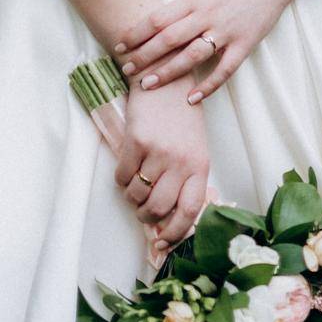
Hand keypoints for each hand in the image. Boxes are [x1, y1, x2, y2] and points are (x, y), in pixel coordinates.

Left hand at [112, 0, 289, 104]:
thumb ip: (185, 7)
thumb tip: (157, 25)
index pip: (158, 18)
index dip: (136, 33)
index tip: (119, 44)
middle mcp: (207, 15)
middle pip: (169, 38)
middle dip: (144, 55)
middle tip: (126, 69)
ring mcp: (226, 30)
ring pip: (192, 55)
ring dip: (168, 72)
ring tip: (148, 85)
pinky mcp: (245, 44)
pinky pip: (224, 69)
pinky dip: (208, 86)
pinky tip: (192, 98)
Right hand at [114, 76, 209, 254]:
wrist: (166, 78)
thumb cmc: (182, 116)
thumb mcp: (194, 146)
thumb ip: (186, 178)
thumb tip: (170, 216)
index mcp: (200, 164)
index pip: (190, 210)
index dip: (175, 232)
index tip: (164, 243)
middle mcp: (180, 160)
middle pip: (159, 208)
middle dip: (147, 217)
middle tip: (143, 211)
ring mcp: (158, 151)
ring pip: (138, 195)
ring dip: (132, 199)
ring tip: (134, 189)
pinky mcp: (136, 141)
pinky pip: (123, 176)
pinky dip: (121, 181)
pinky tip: (126, 173)